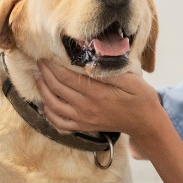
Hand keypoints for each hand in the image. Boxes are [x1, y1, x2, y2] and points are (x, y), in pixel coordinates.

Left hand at [34, 60, 163, 145]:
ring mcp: (83, 119)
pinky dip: (48, 112)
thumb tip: (90, 62)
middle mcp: (86, 108)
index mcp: (97, 94)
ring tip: (37, 77)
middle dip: (44, 73)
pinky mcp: (84, 127)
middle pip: (57, 88)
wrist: (145, 123)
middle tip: (39, 61)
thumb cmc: (141, 98)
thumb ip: (110, 72)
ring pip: (53, 105)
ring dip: (42, 90)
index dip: (53, 65)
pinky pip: (59, 123)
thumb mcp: (132, 80)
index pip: (67, 77)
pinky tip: (45, 101)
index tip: (45, 55)